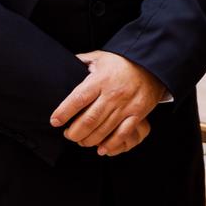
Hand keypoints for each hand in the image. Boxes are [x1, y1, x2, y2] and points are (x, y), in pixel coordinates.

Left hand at [50, 51, 164, 155]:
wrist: (151, 66)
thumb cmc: (121, 63)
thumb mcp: (100, 57)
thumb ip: (82, 61)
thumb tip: (65, 64)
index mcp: (100, 80)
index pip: (78, 99)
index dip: (64, 112)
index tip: (55, 121)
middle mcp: (112, 94)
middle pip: (89, 120)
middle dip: (74, 132)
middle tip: (68, 134)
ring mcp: (125, 106)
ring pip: (103, 130)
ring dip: (88, 140)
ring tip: (81, 141)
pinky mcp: (137, 114)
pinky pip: (122, 134)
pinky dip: (110, 144)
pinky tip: (101, 149)